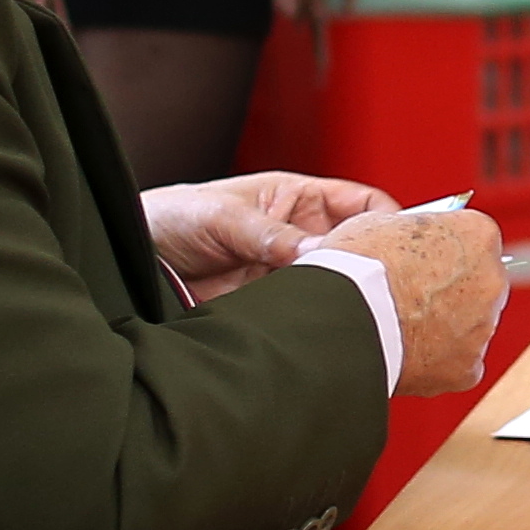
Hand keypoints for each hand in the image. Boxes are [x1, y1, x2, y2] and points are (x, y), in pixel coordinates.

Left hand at [144, 168, 387, 302]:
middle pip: (357, 251)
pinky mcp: (273, 308)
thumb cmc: (173, 217)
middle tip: (382, 287)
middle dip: (372, 267)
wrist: (132, 259)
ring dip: (343, 299)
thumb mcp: (222, 216)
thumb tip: (315, 252)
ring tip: (352, 312)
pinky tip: (323, 329)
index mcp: (297, 200)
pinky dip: (318, 323)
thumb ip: (269, 235)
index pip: (361, 204)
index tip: (396, 242)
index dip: (385, 219)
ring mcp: (288, 275)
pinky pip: (308, 316)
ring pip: (336, 288)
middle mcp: (300, 238)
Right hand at [360, 202, 508, 397]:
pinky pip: (460, 363)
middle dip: (455, 290)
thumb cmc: (359, 268)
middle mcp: (491, 280)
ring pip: (472, 326)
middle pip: (480, 283)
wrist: (346, 320)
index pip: (475, 239)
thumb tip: (410, 238)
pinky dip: (439, 362)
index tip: (429, 260)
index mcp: (478, 236)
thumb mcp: (384, 223)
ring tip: (405, 326)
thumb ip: (415, 230)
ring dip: (448, 326)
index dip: (446, 250)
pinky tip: (410, 354)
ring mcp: (482, 327)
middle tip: (415, 296)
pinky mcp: (467, 368)